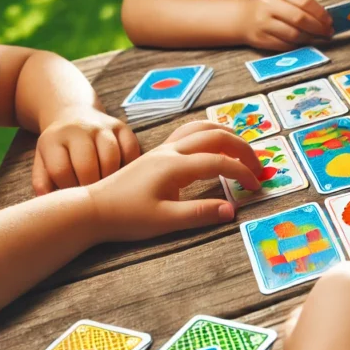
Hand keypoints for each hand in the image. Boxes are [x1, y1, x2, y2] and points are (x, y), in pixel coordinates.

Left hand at [33, 107, 140, 195]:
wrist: (74, 116)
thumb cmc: (59, 148)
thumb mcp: (43, 161)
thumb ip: (42, 182)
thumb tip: (48, 200)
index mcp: (53, 139)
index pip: (60, 171)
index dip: (67, 188)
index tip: (72, 194)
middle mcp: (78, 129)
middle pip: (87, 165)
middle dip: (90, 186)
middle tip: (92, 196)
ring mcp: (102, 126)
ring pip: (111, 158)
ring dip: (110, 179)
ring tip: (106, 187)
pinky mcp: (121, 126)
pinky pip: (131, 150)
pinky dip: (129, 166)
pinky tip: (121, 174)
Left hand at [84, 121, 261, 241]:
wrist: (92, 209)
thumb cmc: (125, 216)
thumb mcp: (163, 220)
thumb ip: (199, 214)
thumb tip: (232, 210)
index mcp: (174, 166)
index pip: (219, 162)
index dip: (242, 173)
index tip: (255, 187)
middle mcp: (171, 151)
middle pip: (216, 136)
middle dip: (242, 149)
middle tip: (258, 167)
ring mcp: (164, 149)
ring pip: (202, 128)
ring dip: (227, 136)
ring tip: (243, 151)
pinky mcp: (158, 153)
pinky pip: (190, 133)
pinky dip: (210, 135)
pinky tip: (215, 148)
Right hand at [243, 0, 332, 50]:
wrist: (244, 18)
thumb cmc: (272, 7)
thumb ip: (303, 5)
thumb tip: (327, 20)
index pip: (304, 2)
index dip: (320, 13)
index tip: (330, 21)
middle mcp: (269, 5)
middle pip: (300, 19)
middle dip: (318, 28)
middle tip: (328, 32)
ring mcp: (263, 22)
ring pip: (294, 34)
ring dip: (310, 38)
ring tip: (316, 38)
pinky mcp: (261, 39)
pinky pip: (285, 45)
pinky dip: (298, 45)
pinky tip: (303, 43)